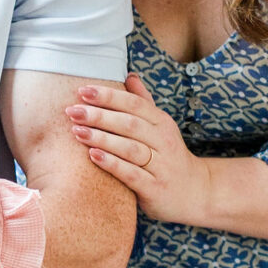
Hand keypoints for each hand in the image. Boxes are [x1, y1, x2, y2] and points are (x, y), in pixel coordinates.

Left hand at [66, 73, 212, 225]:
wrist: (195, 192)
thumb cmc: (168, 156)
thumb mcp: (161, 127)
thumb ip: (144, 103)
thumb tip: (129, 75)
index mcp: (162, 123)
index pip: (134, 104)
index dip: (109, 96)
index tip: (83, 91)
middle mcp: (164, 141)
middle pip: (129, 124)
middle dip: (99, 115)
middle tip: (72, 110)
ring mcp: (161, 166)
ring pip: (129, 148)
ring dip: (101, 138)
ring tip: (76, 131)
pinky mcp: (155, 188)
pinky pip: (131, 174)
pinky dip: (112, 164)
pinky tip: (92, 156)